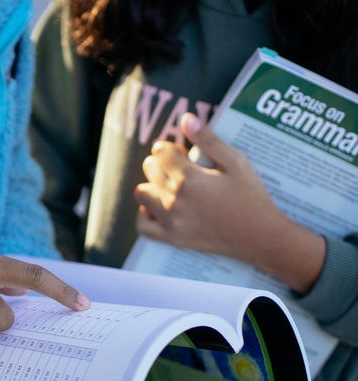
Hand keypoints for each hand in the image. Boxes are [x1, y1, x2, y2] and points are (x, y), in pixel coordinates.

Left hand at [134, 113, 323, 292]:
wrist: (260, 236)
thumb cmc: (251, 196)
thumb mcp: (236, 163)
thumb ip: (209, 140)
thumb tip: (186, 118)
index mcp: (189, 178)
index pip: (161, 151)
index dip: (171, 148)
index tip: (184, 154)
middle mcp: (175, 200)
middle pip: (150, 169)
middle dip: (161, 163)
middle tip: (180, 169)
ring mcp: (171, 221)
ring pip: (142, 193)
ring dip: (153, 186)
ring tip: (171, 187)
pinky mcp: (172, 239)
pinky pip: (143, 226)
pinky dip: (146, 215)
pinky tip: (160, 208)